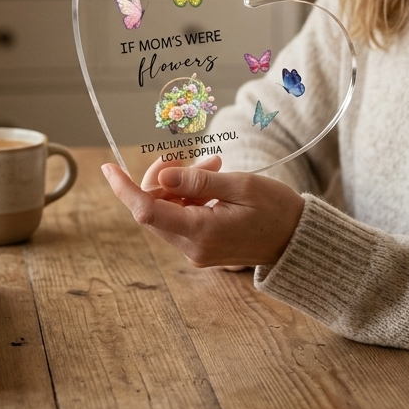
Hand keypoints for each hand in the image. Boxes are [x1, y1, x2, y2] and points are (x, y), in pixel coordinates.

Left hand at [102, 160, 304, 267]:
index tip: (109, 168)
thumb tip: (162, 176)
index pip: (147, 211)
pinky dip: (188, 196)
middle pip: (153, 210)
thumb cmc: (277, 210)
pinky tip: (211, 181)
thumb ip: (198, 181)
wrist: (299, 241)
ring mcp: (196, 251)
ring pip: (166, 213)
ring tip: (213, 165)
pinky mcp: (202, 248)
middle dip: (161, 179)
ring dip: (179, 186)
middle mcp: (192, 247)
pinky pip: (181, 219)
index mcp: (200, 232)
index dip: (125, 188)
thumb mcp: (241, 186)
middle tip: (187, 158)